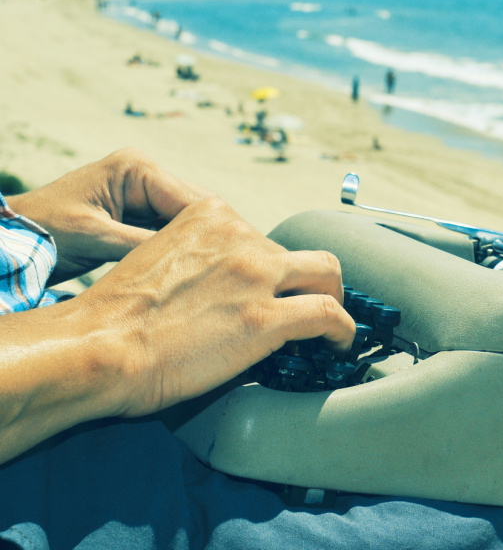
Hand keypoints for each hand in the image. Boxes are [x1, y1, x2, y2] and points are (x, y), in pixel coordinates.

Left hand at [7, 148, 212, 283]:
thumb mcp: (98, 238)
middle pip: (193, 207)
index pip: (190, 198)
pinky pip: (168, 230)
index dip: (213, 227)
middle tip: (231, 267)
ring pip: (185, 221)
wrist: (10, 239)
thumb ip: (146, 242)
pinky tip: (192, 268)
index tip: (233, 257)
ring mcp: (141, 192)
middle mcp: (143, 173)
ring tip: (216, 270)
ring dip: (196, 243)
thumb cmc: (43, 232)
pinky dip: (178, 248)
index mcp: (136, 168)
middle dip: (208, 235)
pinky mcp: (136, 212)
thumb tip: (192, 254)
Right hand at [77, 196, 355, 416]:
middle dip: (307, 279)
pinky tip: (340, 344)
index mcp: (208, 216)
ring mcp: (256, 275)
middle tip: (306, 304)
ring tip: (330, 325)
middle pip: (296, 252)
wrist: (96, 349)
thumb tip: (223, 287)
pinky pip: (330, 314)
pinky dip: (343, 330)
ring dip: (333, 297)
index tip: (271, 288)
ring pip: (327, 273)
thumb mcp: (157, 260)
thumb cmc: (114, 320)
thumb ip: (199, 260)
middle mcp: (238, 236)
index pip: (261, 235)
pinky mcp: (266, 319)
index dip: (270, 267)